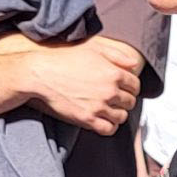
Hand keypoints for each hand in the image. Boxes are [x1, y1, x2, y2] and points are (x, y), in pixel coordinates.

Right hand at [28, 38, 143, 135]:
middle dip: (125, 99)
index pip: (135, 85)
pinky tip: (103, 119)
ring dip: (117, 113)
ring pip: (121, 117)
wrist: (41, 74)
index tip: (124, 87)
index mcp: (114, 73)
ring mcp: (99, 107)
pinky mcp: (87, 119)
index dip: (131, 86)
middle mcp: (110, 91)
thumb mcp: (93, 48)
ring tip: (109, 108)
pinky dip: (109, 126)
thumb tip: (134, 64)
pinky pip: (108, 129)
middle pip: (130, 102)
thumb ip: (117, 55)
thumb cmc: (65, 58)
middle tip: (115, 98)